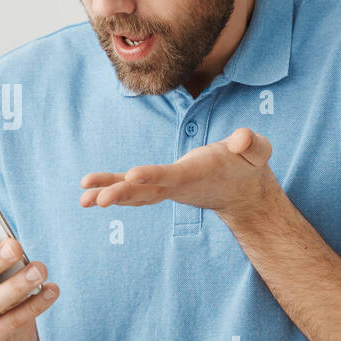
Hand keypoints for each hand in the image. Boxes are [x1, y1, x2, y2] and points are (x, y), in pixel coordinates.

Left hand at [79, 126, 275, 222]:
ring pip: (134, 195)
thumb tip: (241, 140)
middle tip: (97, 200)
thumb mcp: (258, 150)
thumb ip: (251, 143)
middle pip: (146, 193)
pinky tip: (88, 191)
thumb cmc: (248, 164)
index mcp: (197, 174)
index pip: (172, 176)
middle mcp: (177, 186)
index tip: (131, 175)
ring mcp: (167, 189)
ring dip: (108, 195)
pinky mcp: (161, 186)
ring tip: (82, 199)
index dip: (153, 176)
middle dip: (121, 195)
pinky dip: (111, 189)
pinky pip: (131, 190)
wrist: (244, 191)